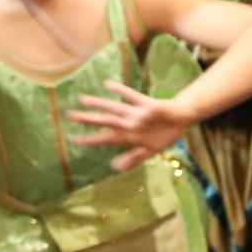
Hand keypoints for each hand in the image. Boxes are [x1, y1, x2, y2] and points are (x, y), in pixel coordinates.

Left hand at [68, 79, 187, 170]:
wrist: (181, 120)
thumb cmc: (163, 135)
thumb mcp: (149, 152)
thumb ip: (133, 159)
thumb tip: (114, 167)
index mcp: (127, 136)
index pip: (104, 138)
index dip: (89, 139)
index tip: (73, 139)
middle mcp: (128, 124)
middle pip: (105, 121)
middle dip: (88, 119)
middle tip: (70, 115)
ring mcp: (137, 114)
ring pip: (114, 108)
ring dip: (100, 104)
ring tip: (83, 99)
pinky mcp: (148, 105)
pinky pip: (132, 97)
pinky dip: (121, 91)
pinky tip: (107, 84)